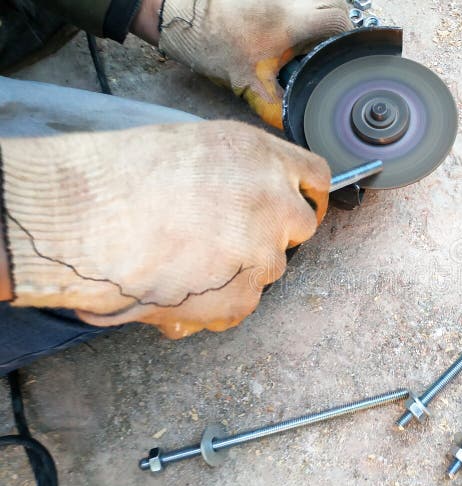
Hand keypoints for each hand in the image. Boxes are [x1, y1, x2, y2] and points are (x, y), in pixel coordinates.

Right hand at [0, 120, 329, 337]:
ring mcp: (264, 253)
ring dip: (239, 268)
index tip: (298, 204)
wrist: (86, 223)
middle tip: (231, 238)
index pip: (315, 175)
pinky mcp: (243, 297)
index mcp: (263, 157)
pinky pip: (242, 303)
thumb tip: (252, 191)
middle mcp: (275, 202)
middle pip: (300, 225)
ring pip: (269, 267)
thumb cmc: (119, 178)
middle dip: (273, 232)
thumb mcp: (191, 147)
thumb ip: (237, 169)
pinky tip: (179, 284)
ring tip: (185, 260)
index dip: (305, 192)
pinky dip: (217, 301)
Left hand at [148, 0, 350, 127]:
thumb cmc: (208, 42)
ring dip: (319, 16)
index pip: (339, 21)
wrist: (177, 14)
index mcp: (292, 21)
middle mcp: (290, 0)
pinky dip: (301, 12)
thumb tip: (292, 127)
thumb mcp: (246, 82)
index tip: (340, 53)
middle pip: (335, 5)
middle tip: (324, 48)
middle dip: (336, 26)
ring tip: (306, 39)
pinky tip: (287, 30)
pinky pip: (296, 0)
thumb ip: (274, 106)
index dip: (346, 38)